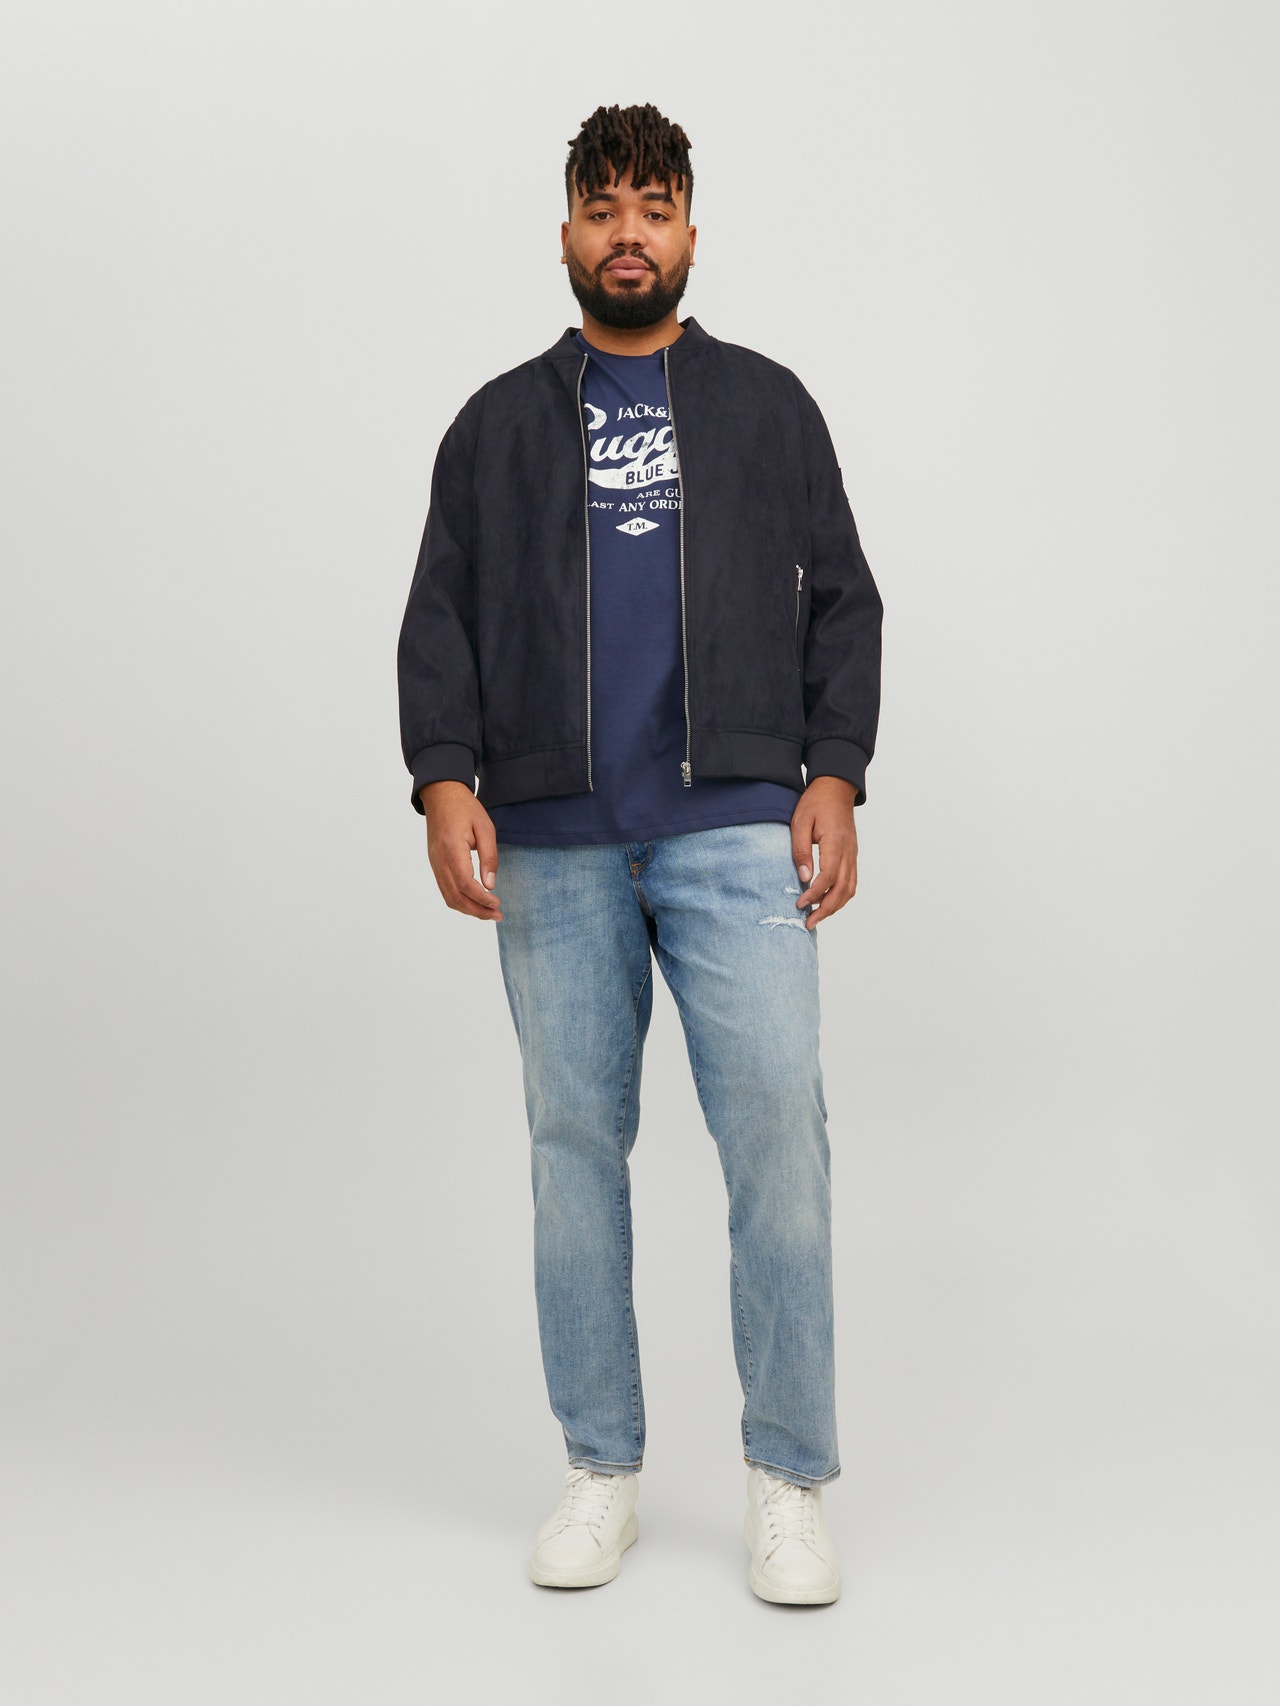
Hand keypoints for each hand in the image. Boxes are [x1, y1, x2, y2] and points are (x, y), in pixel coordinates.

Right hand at [420, 781, 502, 921]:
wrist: (440, 794)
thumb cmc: (465, 808)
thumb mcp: (485, 827)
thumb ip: (489, 857)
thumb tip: (490, 884)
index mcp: (452, 849)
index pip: (465, 884)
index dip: (482, 899)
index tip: (498, 904)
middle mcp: (439, 860)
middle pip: (455, 896)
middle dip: (477, 911)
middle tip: (497, 915)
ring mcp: (434, 863)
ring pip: (448, 896)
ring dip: (468, 909)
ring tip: (488, 913)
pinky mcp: (435, 864)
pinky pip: (445, 889)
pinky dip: (459, 900)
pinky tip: (475, 901)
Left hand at [791, 776, 857, 928]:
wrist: (836, 788)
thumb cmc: (816, 803)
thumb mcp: (800, 822)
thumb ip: (801, 850)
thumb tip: (804, 878)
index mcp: (835, 843)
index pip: (828, 877)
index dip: (815, 894)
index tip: (800, 903)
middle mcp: (848, 852)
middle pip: (842, 889)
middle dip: (825, 909)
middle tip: (808, 922)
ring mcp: (853, 855)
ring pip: (850, 889)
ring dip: (834, 907)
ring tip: (816, 917)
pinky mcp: (852, 856)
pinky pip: (851, 882)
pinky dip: (841, 897)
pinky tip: (827, 903)